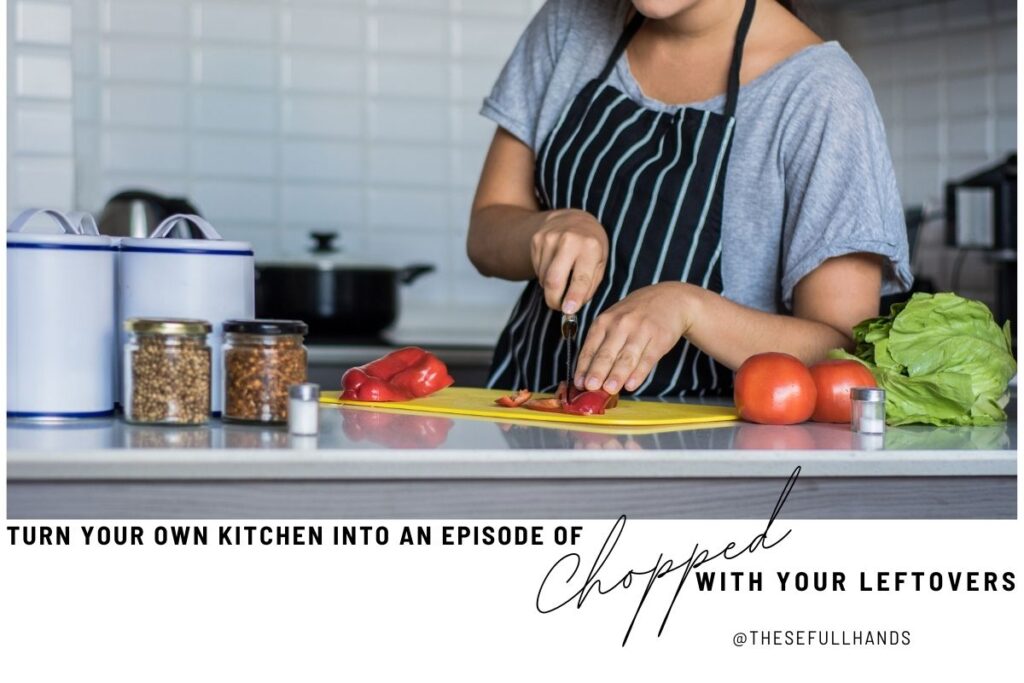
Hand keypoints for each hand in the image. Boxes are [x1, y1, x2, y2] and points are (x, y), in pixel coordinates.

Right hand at [530, 209, 607, 313]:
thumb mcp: (600, 262)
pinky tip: (554, 266)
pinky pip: (538, 270)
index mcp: (590, 247)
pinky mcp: (536, 240)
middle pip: (553, 280)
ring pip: (544, 278)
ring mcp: (549, 239)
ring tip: (562, 279)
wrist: (572, 219)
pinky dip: (544, 276)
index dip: (573, 297)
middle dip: (554, 300)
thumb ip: (589, 285)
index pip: (580, 278)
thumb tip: (572, 307)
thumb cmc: (591, 246)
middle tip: (558, 306)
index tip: (568, 311)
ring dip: (550, 287)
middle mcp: (569, 240)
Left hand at [575, 282, 699, 393]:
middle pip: (607, 353)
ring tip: (609, 390)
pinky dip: (639, 373)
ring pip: (626, 357)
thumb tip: (589, 374)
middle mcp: (621, 324)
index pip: (590, 348)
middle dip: (597, 371)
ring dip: (617, 375)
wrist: (670, 299)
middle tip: (590, 387)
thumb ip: (602, 344)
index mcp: (604, 321)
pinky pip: (647, 359)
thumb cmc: (635, 314)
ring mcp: (641, 331)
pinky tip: (632, 385)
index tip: (578, 383)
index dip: (583, 367)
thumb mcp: (614, 320)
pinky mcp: (660, 338)